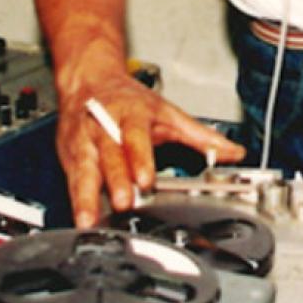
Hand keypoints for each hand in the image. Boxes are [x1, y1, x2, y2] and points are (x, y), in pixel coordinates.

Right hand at [54, 77, 244, 227]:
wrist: (89, 81)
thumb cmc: (128, 100)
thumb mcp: (167, 112)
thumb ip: (200, 136)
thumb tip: (232, 152)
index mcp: (130, 114)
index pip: (135, 137)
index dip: (140, 158)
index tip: (145, 179)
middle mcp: (103, 127)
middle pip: (109, 156)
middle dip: (115, 180)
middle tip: (123, 202)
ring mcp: (84, 143)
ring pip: (84, 171)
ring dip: (85, 197)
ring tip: (89, 220)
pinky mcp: (70, 157)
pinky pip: (72, 181)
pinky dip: (76, 201)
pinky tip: (81, 221)